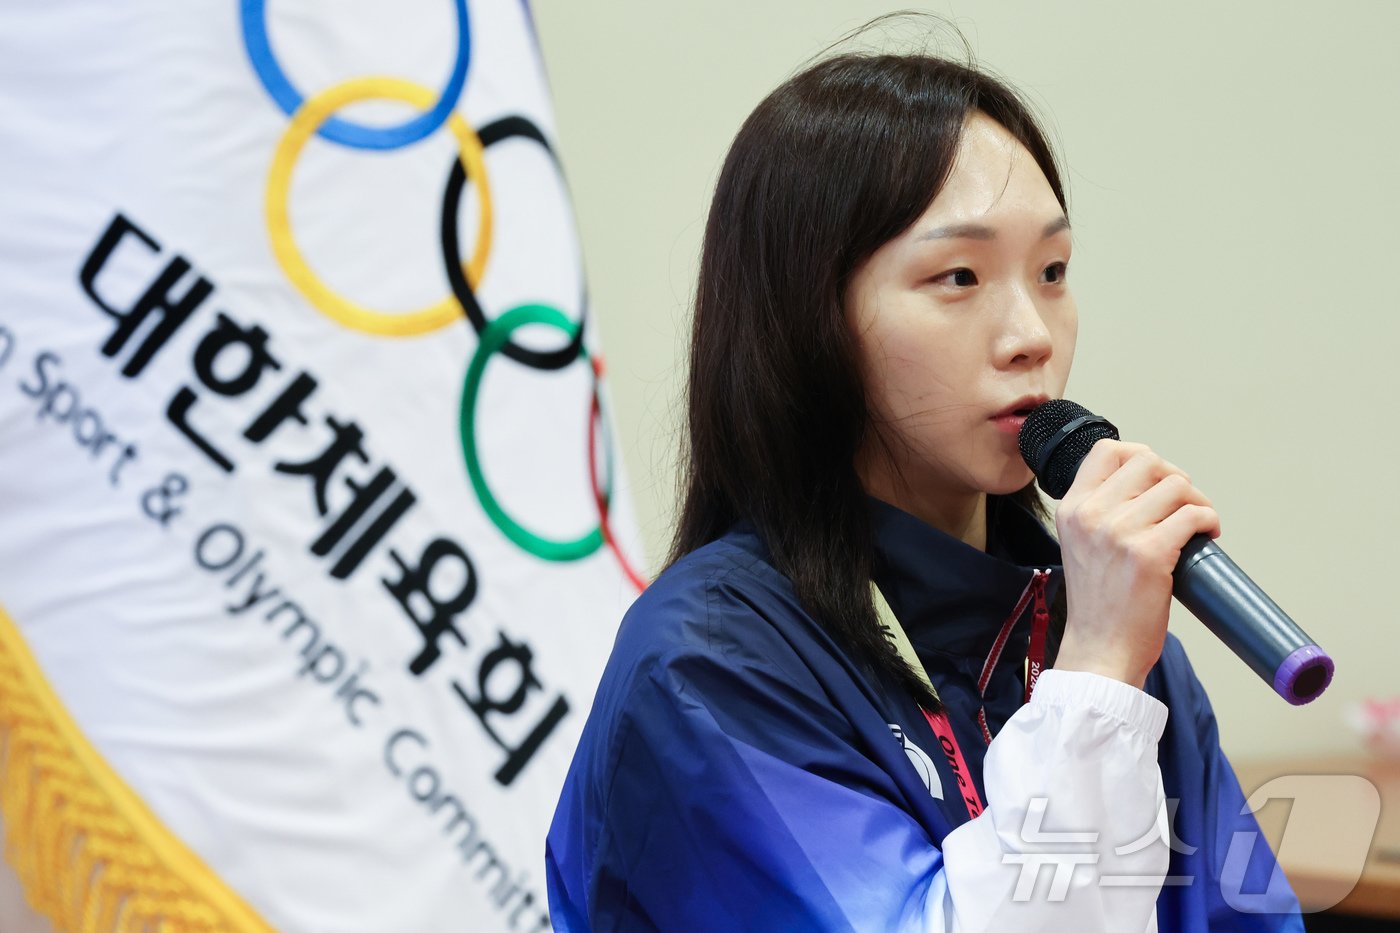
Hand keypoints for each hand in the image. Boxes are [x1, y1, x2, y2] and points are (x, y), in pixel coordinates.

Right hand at [1052, 440, 1221, 688]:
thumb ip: (1100, 514)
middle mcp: (1091, 514)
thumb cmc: (1098, 606)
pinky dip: (1208, 521)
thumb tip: (1147, 489)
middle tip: (1182, 503)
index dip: (1139, 456)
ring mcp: (1119, 532)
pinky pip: (1193, 515)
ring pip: (1176, 486)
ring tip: (1196, 524)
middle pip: (1148, 461)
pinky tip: (1206, 535)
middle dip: (1174, 478)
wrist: (1099, 650)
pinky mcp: (1150, 553)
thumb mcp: (1081, 546)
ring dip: (1196, 501)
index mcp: (1072, 509)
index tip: (1155, 479)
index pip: (1106, 451)